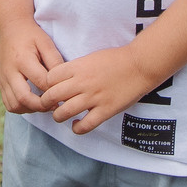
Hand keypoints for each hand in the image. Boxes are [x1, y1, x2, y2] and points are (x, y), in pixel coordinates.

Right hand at [0, 21, 63, 113]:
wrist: (10, 28)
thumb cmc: (31, 35)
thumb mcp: (46, 43)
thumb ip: (54, 61)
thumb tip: (63, 81)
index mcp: (22, 60)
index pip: (40, 82)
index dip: (54, 90)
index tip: (64, 93)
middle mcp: (10, 72)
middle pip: (24, 98)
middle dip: (41, 106)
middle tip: (55, 105)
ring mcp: (3, 79)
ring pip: (14, 105)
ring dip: (30, 109)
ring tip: (43, 104)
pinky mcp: (1, 83)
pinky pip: (9, 103)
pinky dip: (21, 108)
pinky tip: (32, 102)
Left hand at [38, 44, 165, 135]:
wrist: (140, 65)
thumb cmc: (116, 60)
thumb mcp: (90, 58)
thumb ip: (75, 69)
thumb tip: (61, 80)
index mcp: (78, 67)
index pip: (49, 78)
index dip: (46, 85)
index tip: (49, 89)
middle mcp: (82, 82)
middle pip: (51, 96)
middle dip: (46, 102)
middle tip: (49, 105)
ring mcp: (94, 97)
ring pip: (64, 112)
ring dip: (58, 116)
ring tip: (61, 116)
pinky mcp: (105, 110)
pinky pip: (85, 125)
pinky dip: (77, 128)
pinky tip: (77, 125)